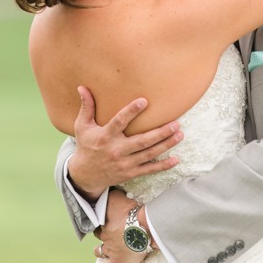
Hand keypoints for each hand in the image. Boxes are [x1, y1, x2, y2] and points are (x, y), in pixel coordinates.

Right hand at [68, 86, 183, 199]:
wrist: (85, 175)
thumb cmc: (86, 146)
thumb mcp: (82, 126)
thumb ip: (87, 107)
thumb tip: (82, 87)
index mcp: (105, 136)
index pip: (119, 122)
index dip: (131, 112)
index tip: (144, 101)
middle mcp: (116, 150)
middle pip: (142, 141)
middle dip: (160, 133)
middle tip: (176, 123)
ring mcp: (125, 163)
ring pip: (149, 154)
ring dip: (166, 145)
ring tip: (180, 134)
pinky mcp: (130, 173)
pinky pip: (149, 169)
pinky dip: (163, 165)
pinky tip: (176, 159)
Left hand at [92, 190, 149, 262]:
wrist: (144, 228)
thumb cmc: (133, 212)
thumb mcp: (118, 197)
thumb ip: (111, 195)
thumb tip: (106, 191)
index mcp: (104, 222)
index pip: (97, 222)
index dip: (100, 221)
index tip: (102, 220)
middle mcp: (105, 235)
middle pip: (98, 235)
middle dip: (101, 234)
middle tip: (106, 232)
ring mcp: (110, 249)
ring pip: (100, 250)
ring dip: (99, 250)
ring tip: (99, 250)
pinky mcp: (117, 261)